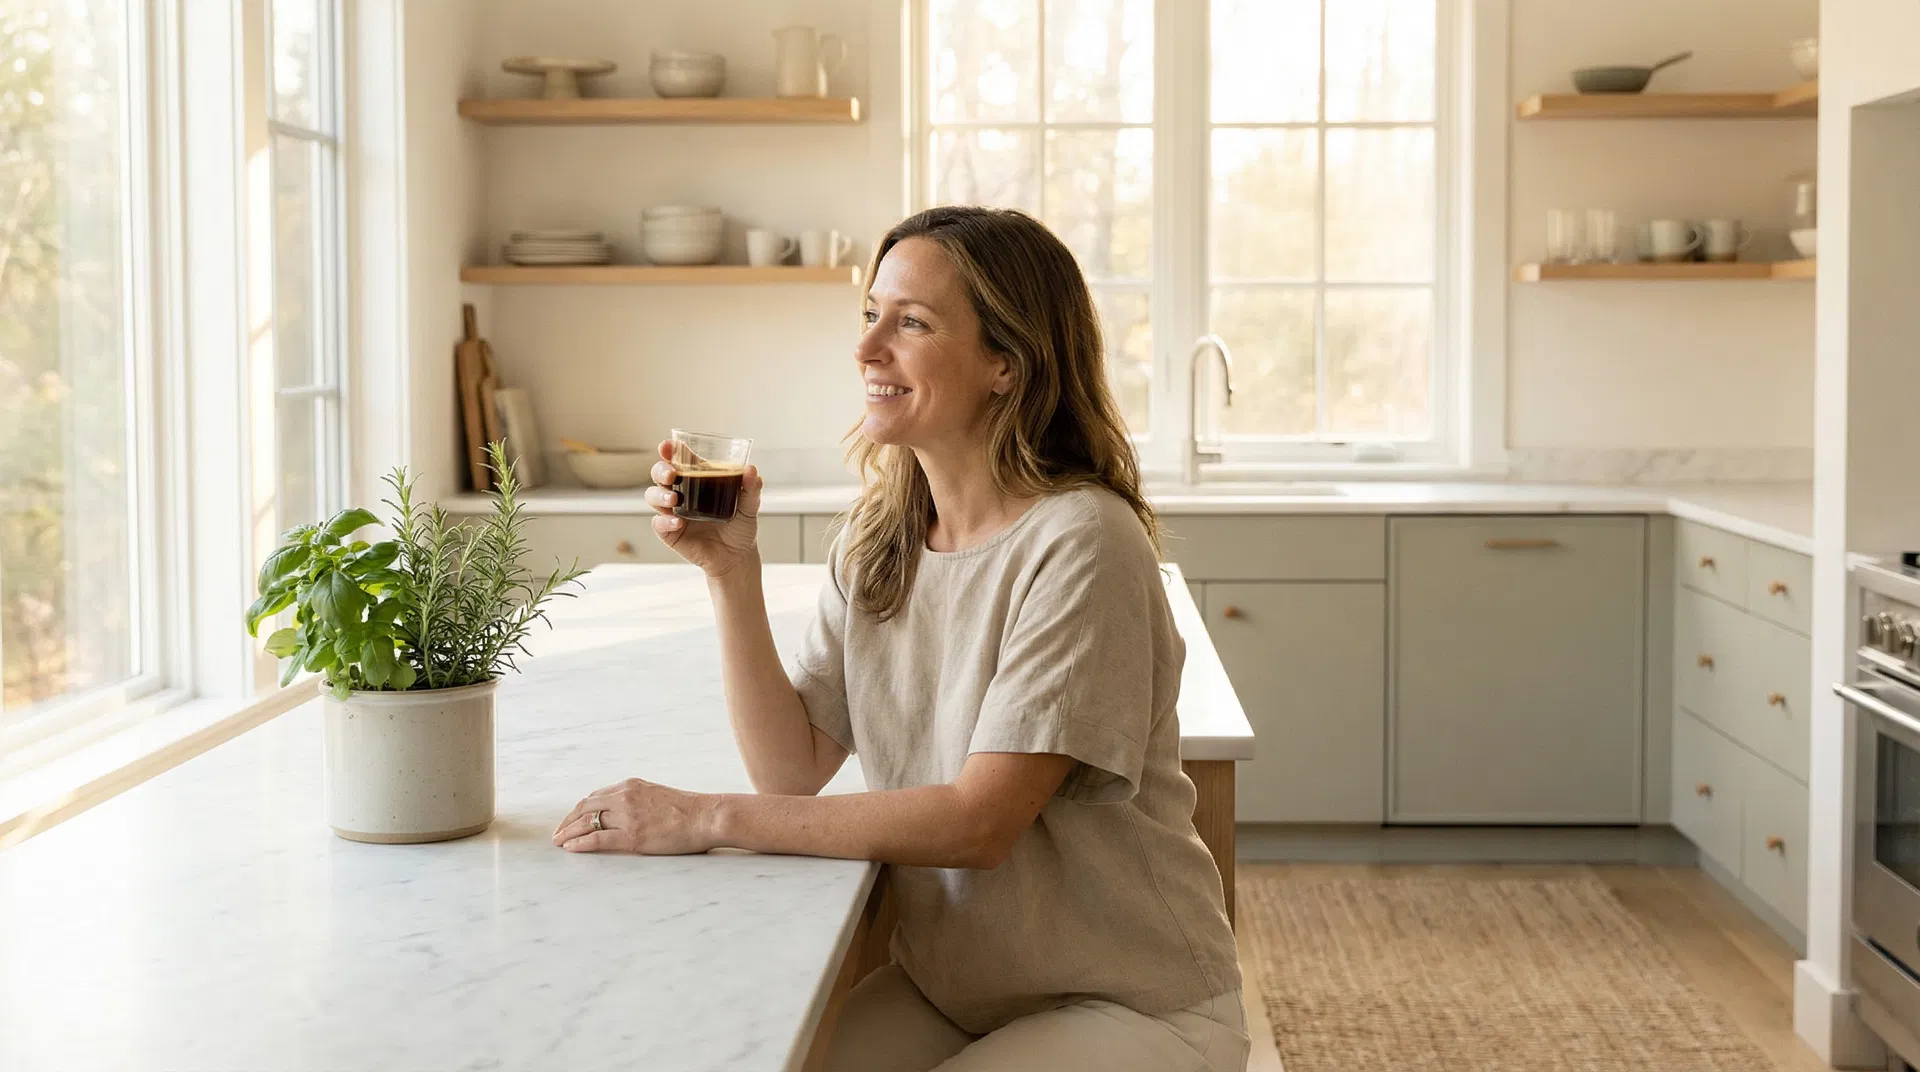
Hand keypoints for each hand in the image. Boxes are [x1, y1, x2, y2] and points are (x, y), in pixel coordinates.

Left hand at [551, 777, 719, 854]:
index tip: (572, 819)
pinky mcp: (632, 835)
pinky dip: (580, 843)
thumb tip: (628, 814)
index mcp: (631, 785)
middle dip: (567, 820)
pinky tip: (571, 848)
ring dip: (568, 832)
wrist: (707, 816)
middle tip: (558, 833)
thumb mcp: (658, 796)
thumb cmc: (690, 810)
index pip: (596, 796)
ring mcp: (627, 816)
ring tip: (558, 842)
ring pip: (586, 822)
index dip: (580, 810)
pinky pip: (597, 838)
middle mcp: (625, 796)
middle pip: (585, 807)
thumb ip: (639, 801)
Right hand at [641, 440, 762, 577]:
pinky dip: (665, 521)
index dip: (670, 450)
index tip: (667, 446)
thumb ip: (751, 488)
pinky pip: (658, 523)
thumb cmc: (741, 527)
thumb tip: (751, 469)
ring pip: (653, 496)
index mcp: (697, 479)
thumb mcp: (750, 506)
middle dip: (660, 470)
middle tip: (671, 474)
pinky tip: (678, 522)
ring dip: (659, 494)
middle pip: (659, 474)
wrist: (737, 557)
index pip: (679, 459)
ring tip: (674, 499)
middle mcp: (681, 492)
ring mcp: (673, 512)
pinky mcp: (670, 532)